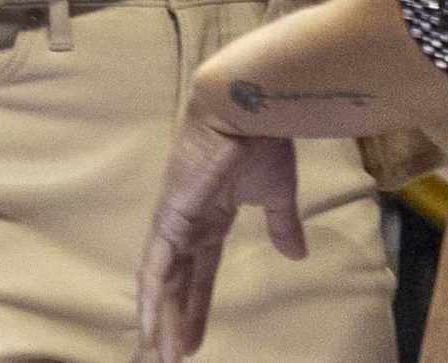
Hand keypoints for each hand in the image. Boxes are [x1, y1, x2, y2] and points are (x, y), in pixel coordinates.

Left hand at [137, 111, 304, 362]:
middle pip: (175, 286)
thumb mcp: (277, 194)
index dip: (196, 306)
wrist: (248, 109)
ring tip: (161, 359)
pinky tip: (151, 329)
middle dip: (172, 324)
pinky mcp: (169, 219)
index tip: (193, 342)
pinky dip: (153, 301)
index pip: (199, 273)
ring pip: (162, 285)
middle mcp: (185, 224)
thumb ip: (282, 226)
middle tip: (168, 361)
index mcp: (208, 217)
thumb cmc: (262, 142)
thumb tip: (297, 255)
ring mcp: (173, 222)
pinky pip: (157, 269)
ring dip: (161, 323)